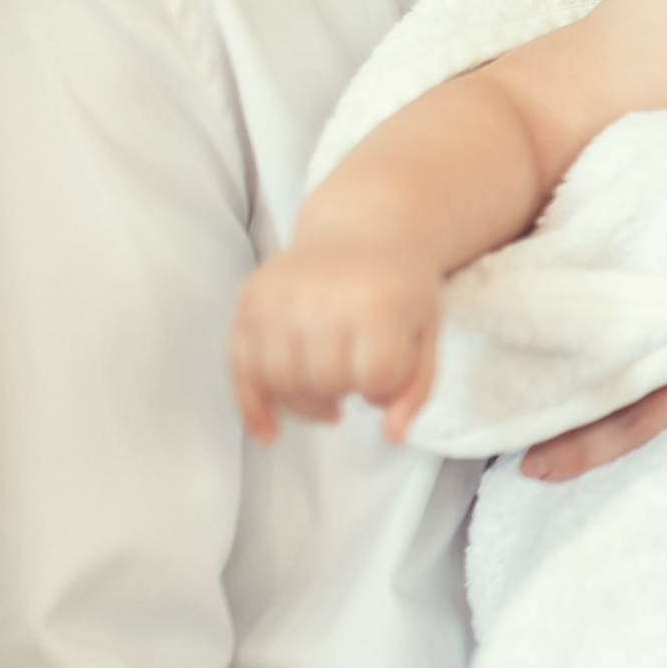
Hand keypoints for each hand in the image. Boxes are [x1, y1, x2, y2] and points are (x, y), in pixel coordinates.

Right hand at [230, 242, 440, 443]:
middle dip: (342, 394)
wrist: (364, 230)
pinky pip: (240, 367)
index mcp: (378, 302)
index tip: (386, 376)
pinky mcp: (250, 299)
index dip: (382, 391)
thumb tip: (393, 436)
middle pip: (323, 384)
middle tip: (353, 380)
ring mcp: (281, 296)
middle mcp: (323, 296)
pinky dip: (252, 406)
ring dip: (303, 403)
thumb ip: (417, 387)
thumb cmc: (399, 287)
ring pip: (279, 382)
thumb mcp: (426, 331)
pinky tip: (269, 431)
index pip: (374, 380)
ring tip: (326, 395)